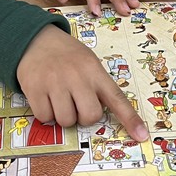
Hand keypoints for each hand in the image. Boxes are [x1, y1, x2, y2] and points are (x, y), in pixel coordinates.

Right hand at [18, 25, 148, 141]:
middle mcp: (77, 76)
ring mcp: (55, 82)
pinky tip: (44, 96)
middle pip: (89, 116)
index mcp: (94, 70)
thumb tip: (101, 116)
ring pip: (65, 121)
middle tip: (76, 104)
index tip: (142, 136)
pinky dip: (45, 113)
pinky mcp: (34, 88)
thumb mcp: (88, 63)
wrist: (35, 39)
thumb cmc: (67, 56)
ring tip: (58, 98)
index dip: (130, 119)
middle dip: (83, 117)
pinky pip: (44, 117)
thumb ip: (97, 86)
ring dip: (62, 116)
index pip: (116, 98)